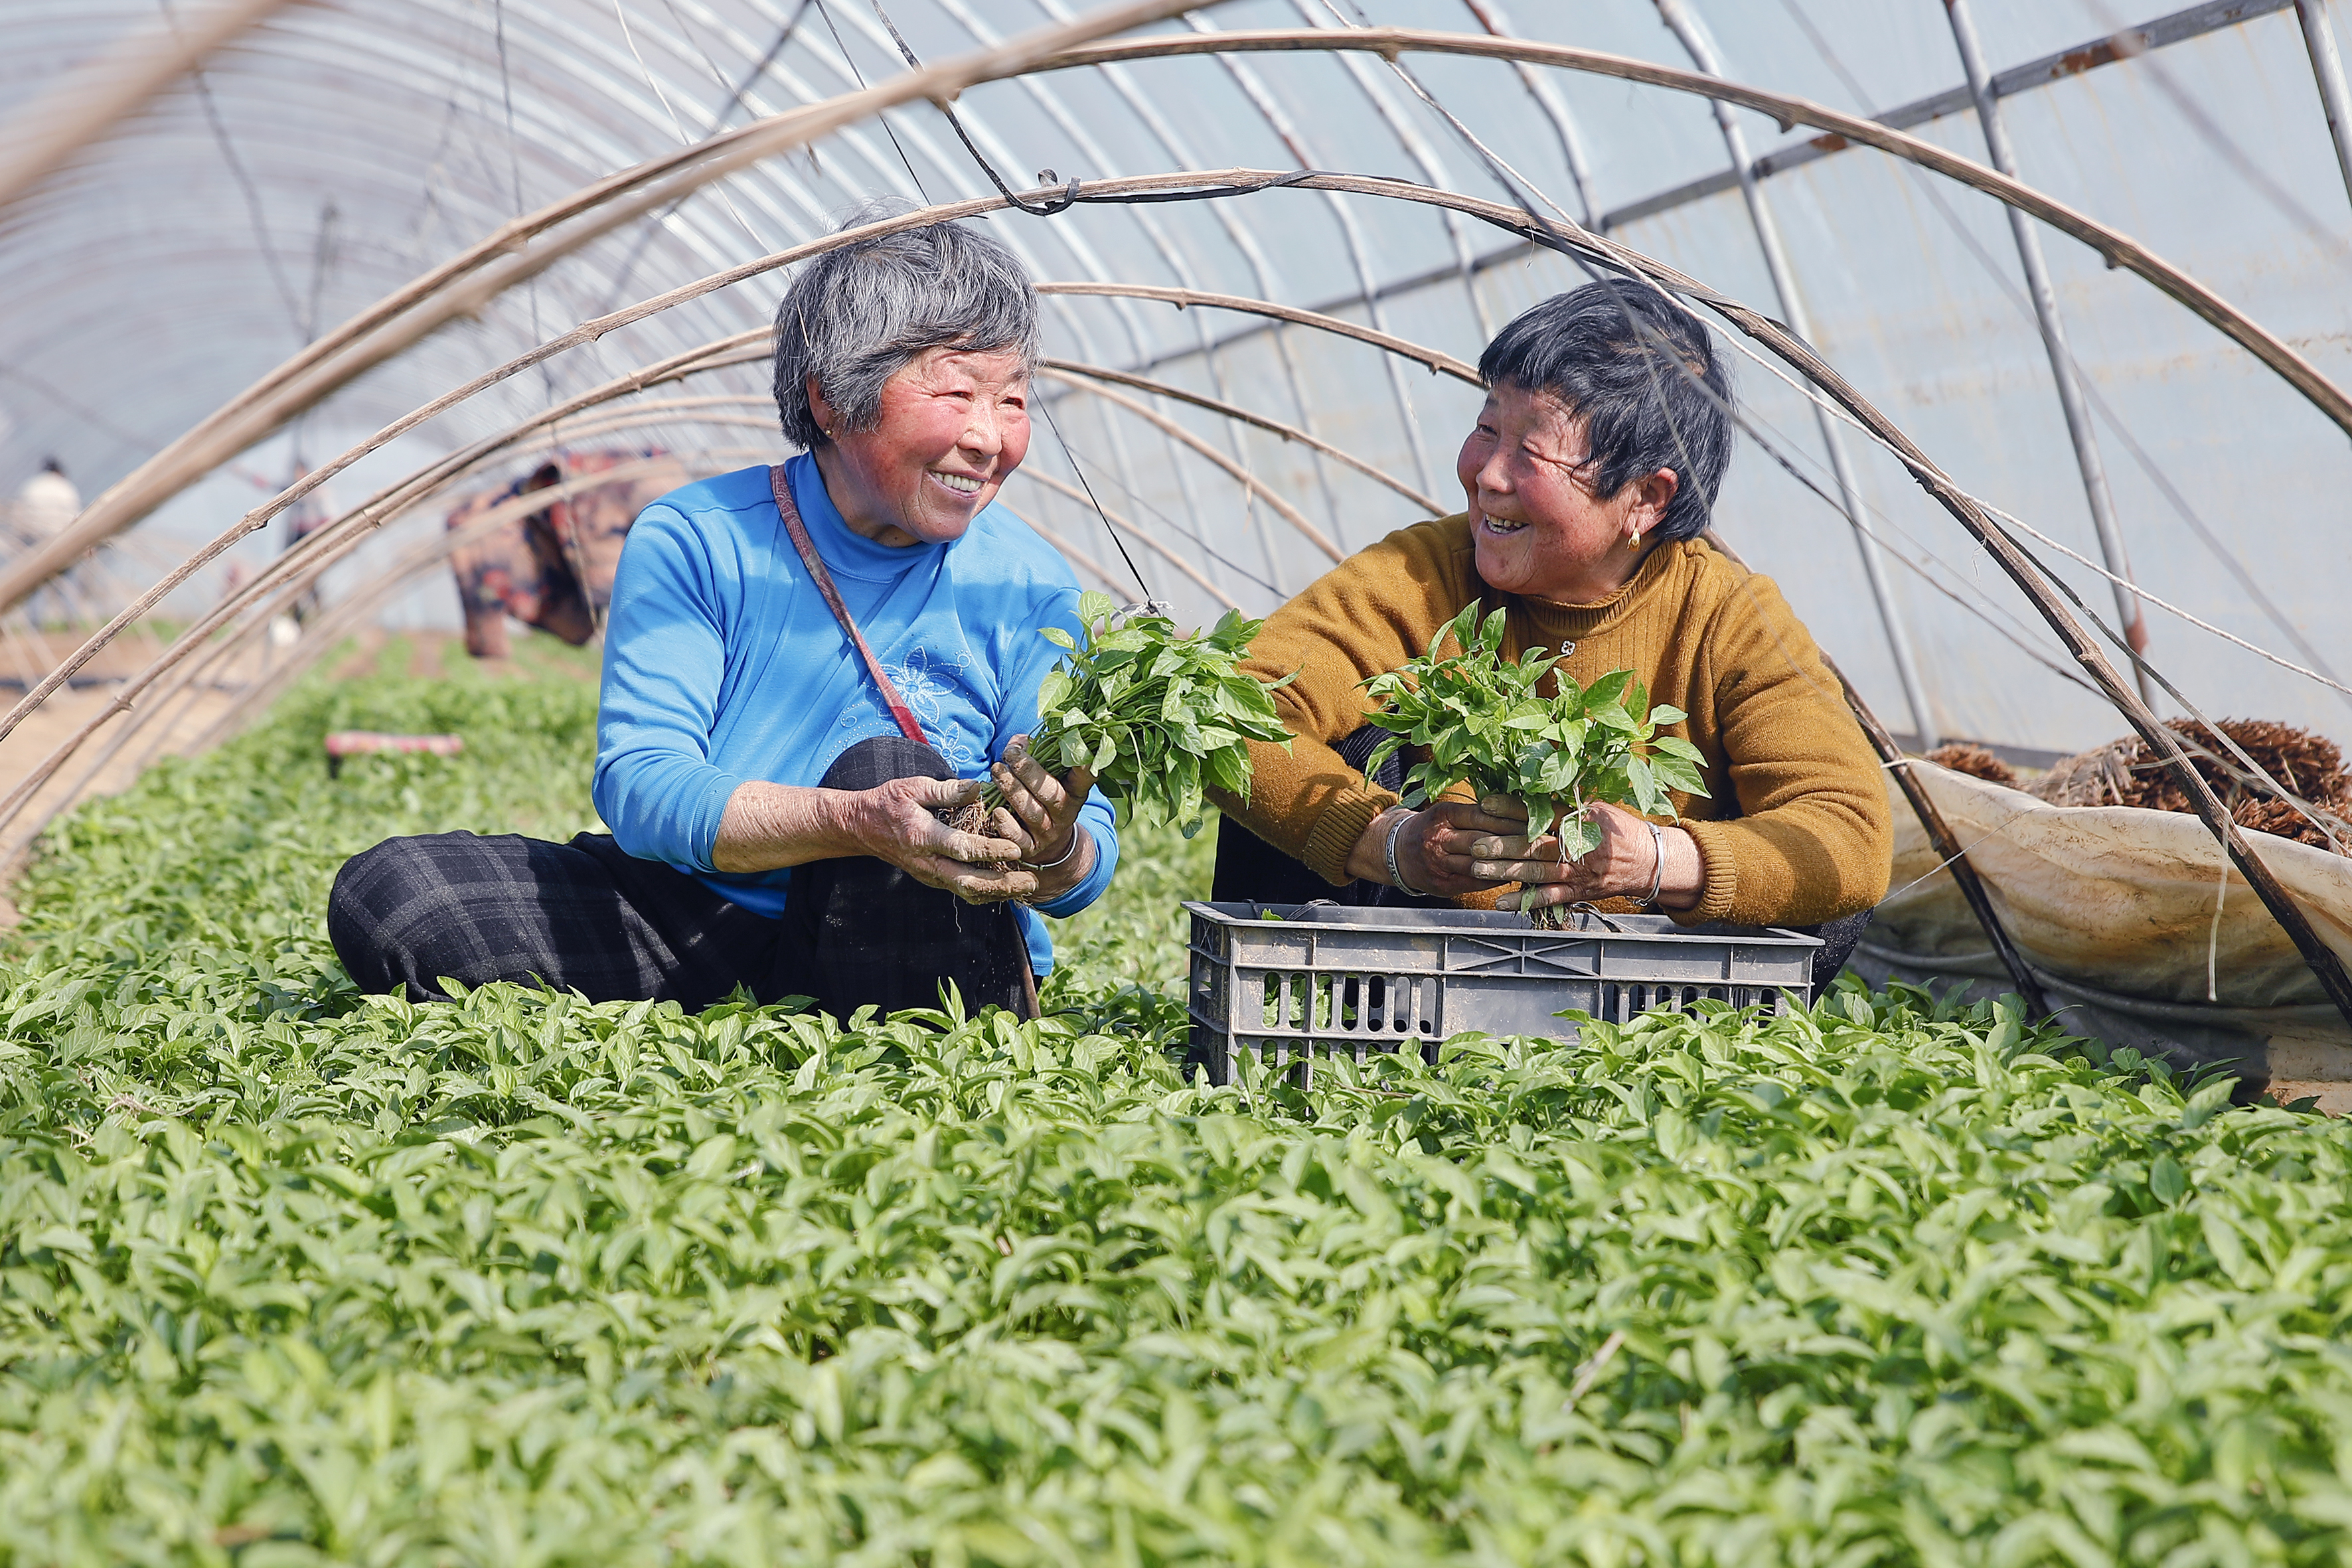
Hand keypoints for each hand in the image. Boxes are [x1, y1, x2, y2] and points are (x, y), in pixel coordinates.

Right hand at [842, 774, 1034, 905]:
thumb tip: (979, 788)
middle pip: (969, 883)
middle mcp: (927, 863)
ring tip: (1028, 887)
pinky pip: (963, 890)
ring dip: (1000, 893)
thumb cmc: (889, 802)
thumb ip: (946, 790)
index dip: (991, 850)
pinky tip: (1009, 886)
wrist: (863, 827)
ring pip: (968, 892)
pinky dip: (988, 892)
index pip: (961, 849)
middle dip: (1003, 885)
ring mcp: (930, 875)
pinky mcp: (934, 879)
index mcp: (922, 837)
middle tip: (1032, 880)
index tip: (1016, 849)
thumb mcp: (913, 787)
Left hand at [986, 734, 1097, 901]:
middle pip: (1049, 793)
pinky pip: (1018, 839)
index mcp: (1074, 793)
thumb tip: (1019, 741)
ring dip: (1012, 790)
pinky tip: (997, 811)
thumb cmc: (1045, 797)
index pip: (1084, 778)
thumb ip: (1036, 756)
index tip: (1080, 752)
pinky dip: (1006, 825)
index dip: (1084, 767)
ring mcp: (1048, 832)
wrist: (1049, 843)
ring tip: (997, 771)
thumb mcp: (1049, 778)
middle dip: (1028, 771)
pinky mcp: (1030, 848)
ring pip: (1031, 812)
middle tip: (1010, 754)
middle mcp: (1064, 813)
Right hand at [1344, 798, 1531, 895]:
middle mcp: (1439, 839)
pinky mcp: (1442, 884)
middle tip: (1544, 841)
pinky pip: (1474, 882)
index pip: (1483, 816)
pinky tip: (1516, 876)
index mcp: (1443, 815)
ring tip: (1535, 861)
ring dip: (1509, 863)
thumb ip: (1477, 812)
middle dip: (1515, 841)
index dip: (1510, 818)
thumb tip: (1517, 809)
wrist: (1396, 852)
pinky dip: (1497, 879)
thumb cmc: (1432, 827)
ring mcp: (1439, 864)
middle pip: (1483, 840)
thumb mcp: (1448, 812)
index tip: (1535, 819)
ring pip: (1480, 863)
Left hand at [1465, 795, 1701, 914]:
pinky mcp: (1578, 891)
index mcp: (1580, 820)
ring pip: (1536, 872)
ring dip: (1505, 872)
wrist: (1650, 861)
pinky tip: (1501, 903)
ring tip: (1478, 869)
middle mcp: (1577, 846)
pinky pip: (1547, 898)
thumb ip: (1568, 801)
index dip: (1512, 808)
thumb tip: (1535, 782)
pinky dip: (1524, 902)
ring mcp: (1577, 872)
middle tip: (1474, 843)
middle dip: (1502, 844)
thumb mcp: (1598, 807)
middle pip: (1534, 844)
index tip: (1485, 805)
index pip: (1541, 812)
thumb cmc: (1619, 830)